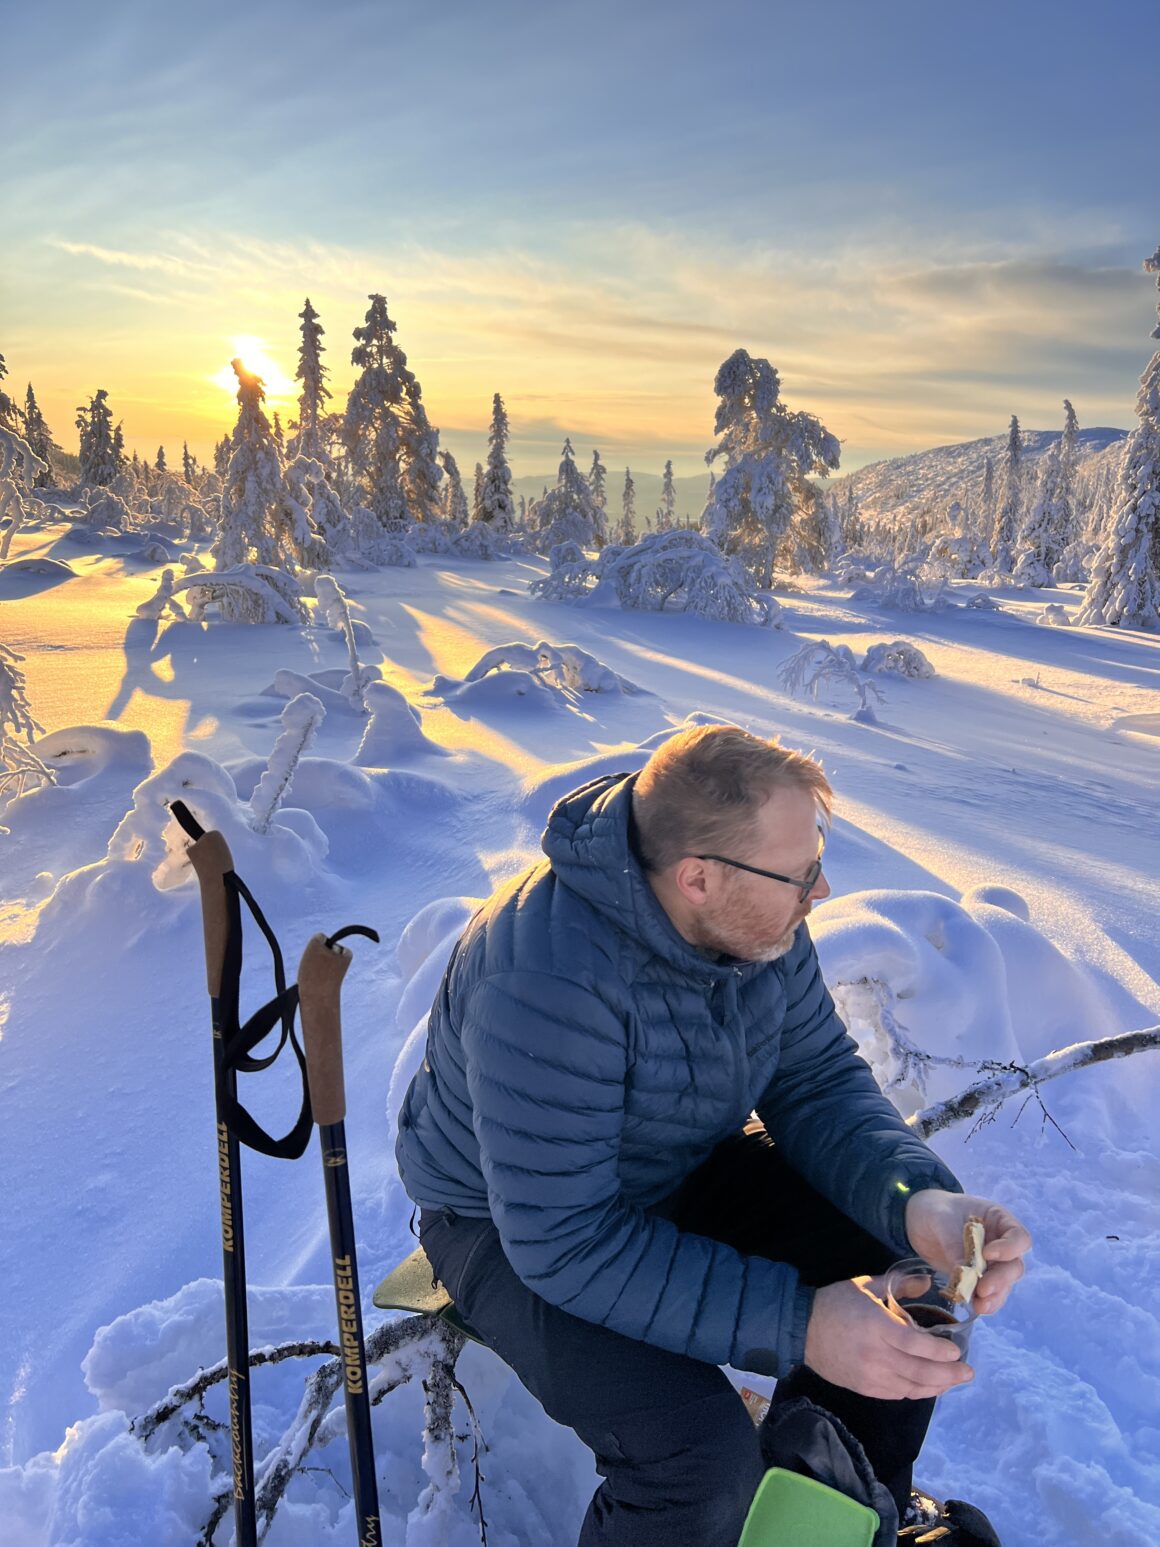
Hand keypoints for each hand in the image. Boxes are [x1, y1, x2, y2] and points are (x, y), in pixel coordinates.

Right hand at [803, 1275, 973, 1398]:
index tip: (957, 1350)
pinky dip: (917, 1391)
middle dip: (949, 1375)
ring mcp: (870, 1375)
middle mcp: (876, 1355)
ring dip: (938, 1387)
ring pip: (912, 1388)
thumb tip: (927, 1281)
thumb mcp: (867, 1286)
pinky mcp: (864, 1388)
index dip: (939, 1351)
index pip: (915, 1345)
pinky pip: (898, 1394)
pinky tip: (929, 1386)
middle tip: (968, 1372)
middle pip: (920, 1372)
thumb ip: (898, 1285)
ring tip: (954, 1381)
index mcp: (876, 1326)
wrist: (803, 1329)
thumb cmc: (836, 1302)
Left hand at [905, 1189, 1031, 1313]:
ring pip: (1004, 1284)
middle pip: (1013, 1266)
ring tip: (979, 1305)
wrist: (920, 1220)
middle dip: (1000, 1279)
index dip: (1009, 1249)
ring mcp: (991, 1263)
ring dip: (994, 1296)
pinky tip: (975, 1307)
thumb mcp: (943, 1220)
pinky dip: (984, 1302)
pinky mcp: (978, 1279)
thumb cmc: (936, 1210)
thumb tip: (964, 1273)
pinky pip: (989, 1294)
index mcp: (998, 1220)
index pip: (1019, 1237)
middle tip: (983, 1289)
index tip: (987, 1254)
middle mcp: (1001, 1244)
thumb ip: (955, 1244)